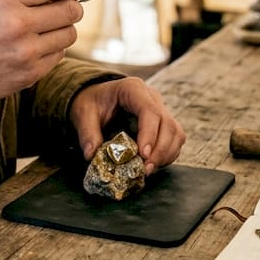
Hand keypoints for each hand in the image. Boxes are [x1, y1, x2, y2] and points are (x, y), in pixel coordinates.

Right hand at [0, 0, 81, 100]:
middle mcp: (19, 23)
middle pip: (71, 9)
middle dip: (71, 8)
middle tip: (64, 10)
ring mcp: (27, 50)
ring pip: (70, 33)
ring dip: (63, 30)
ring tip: (47, 31)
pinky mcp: (32, 73)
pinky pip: (60, 54)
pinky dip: (53, 49)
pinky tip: (36, 48)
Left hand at [70, 78, 184, 174]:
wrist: (97, 98)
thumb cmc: (93, 102)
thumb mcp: (83, 113)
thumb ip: (87, 133)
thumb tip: (92, 155)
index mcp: (133, 89)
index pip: (149, 111)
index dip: (150, 134)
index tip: (143, 155)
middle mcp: (152, 98)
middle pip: (167, 124)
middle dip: (160, 150)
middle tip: (145, 170)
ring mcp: (160, 110)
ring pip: (176, 133)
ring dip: (166, 154)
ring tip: (148, 170)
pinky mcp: (163, 124)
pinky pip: (175, 140)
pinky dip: (167, 155)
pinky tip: (153, 165)